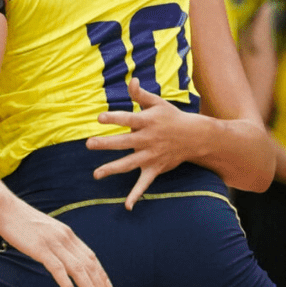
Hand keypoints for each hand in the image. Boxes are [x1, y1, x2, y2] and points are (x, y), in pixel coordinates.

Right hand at [0, 182, 112, 286]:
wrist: (5, 207)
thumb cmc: (21, 219)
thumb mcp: (46, 229)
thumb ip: (56, 240)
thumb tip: (62, 255)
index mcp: (67, 233)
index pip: (90, 255)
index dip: (101, 272)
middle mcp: (64, 237)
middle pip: (88, 264)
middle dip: (99, 284)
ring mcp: (53, 242)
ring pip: (77, 268)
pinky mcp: (40, 248)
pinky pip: (57, 268)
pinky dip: (66, 282)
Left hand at [86, 78, 193, 209]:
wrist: (196, 136)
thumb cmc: (171, 117)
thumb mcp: (157, 103)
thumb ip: (140, 94)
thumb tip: (131, 80)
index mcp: (147, 122)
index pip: (128, 119)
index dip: (114, 118)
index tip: (99, 118)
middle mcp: (148, 140)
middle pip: (124, 142)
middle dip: (106, 144)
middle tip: (89, 144)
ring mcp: (151, 156)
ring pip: (129, 164)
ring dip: (113, 169)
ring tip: (96, 174)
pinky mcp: (155, 168)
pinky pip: (144, 184)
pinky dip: (136, 195)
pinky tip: (127, 206)